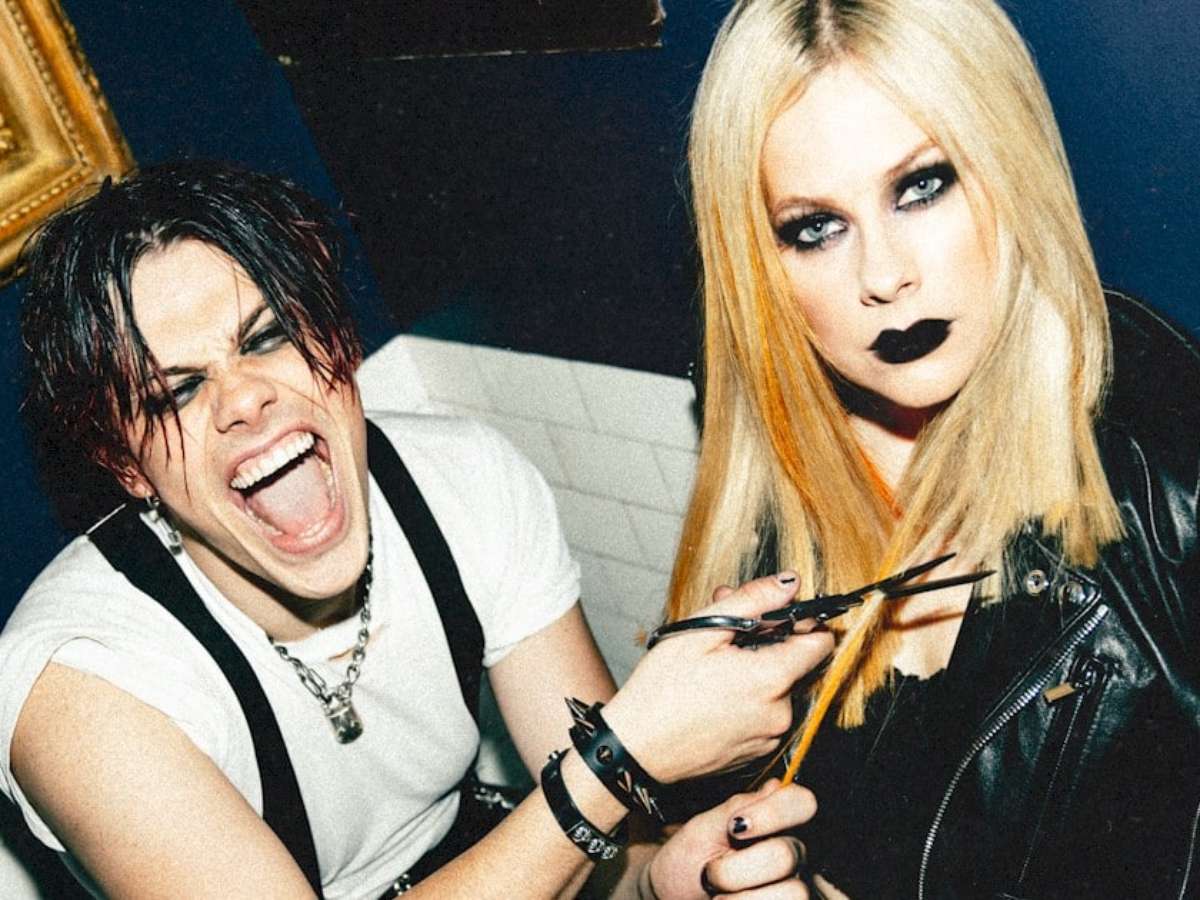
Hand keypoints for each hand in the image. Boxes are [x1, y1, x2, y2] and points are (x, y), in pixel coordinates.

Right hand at [604, 573, 832, 782]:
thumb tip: (790, 583)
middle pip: (794, 664)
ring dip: (754, 669)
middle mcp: (780, 713)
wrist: (635, 750)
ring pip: (777, 689)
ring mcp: (768, 737)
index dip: (800, 622)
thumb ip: (753, 601)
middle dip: (766, 641)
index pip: (821, 643)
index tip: (774, 615)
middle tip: (724, 629)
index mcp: (772, 679)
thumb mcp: (702, 631)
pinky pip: (763, 714)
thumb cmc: (661, 690)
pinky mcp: (755, 752)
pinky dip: (746, 698)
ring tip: (711, 661)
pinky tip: (712, 690)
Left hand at [645, 779, 816, 898]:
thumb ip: (739, 808)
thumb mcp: (704, 830)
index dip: (774, 813)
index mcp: (775, 823)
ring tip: (719, 896)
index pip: (802, 803)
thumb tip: (776, 786)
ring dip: (742, 897)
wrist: (671, 899)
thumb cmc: (688, 862)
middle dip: (736, 869)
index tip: (735, 826)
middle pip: (788, 854)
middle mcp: (793, 853)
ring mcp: (793, 886)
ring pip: (794, 891)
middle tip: (710, 872)